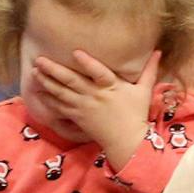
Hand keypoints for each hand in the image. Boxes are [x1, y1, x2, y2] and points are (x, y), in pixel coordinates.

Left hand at [32, 49, 160, 166]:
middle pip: (72, 82)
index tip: (76, 52)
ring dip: (47, 82)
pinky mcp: (78, 117)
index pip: (99, 73)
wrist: (126, 141)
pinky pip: (60, 107)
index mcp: (111, 87)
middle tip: (40, 60)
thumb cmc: (135, 113)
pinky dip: (48, 99)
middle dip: (54, 70)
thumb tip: (159, 51)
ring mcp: (84, 107)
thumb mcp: (144, 90)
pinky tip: (38, 91)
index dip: (88, 63)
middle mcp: (95, 96)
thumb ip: (149, 70)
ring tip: (34, 71)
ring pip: (62, 93)